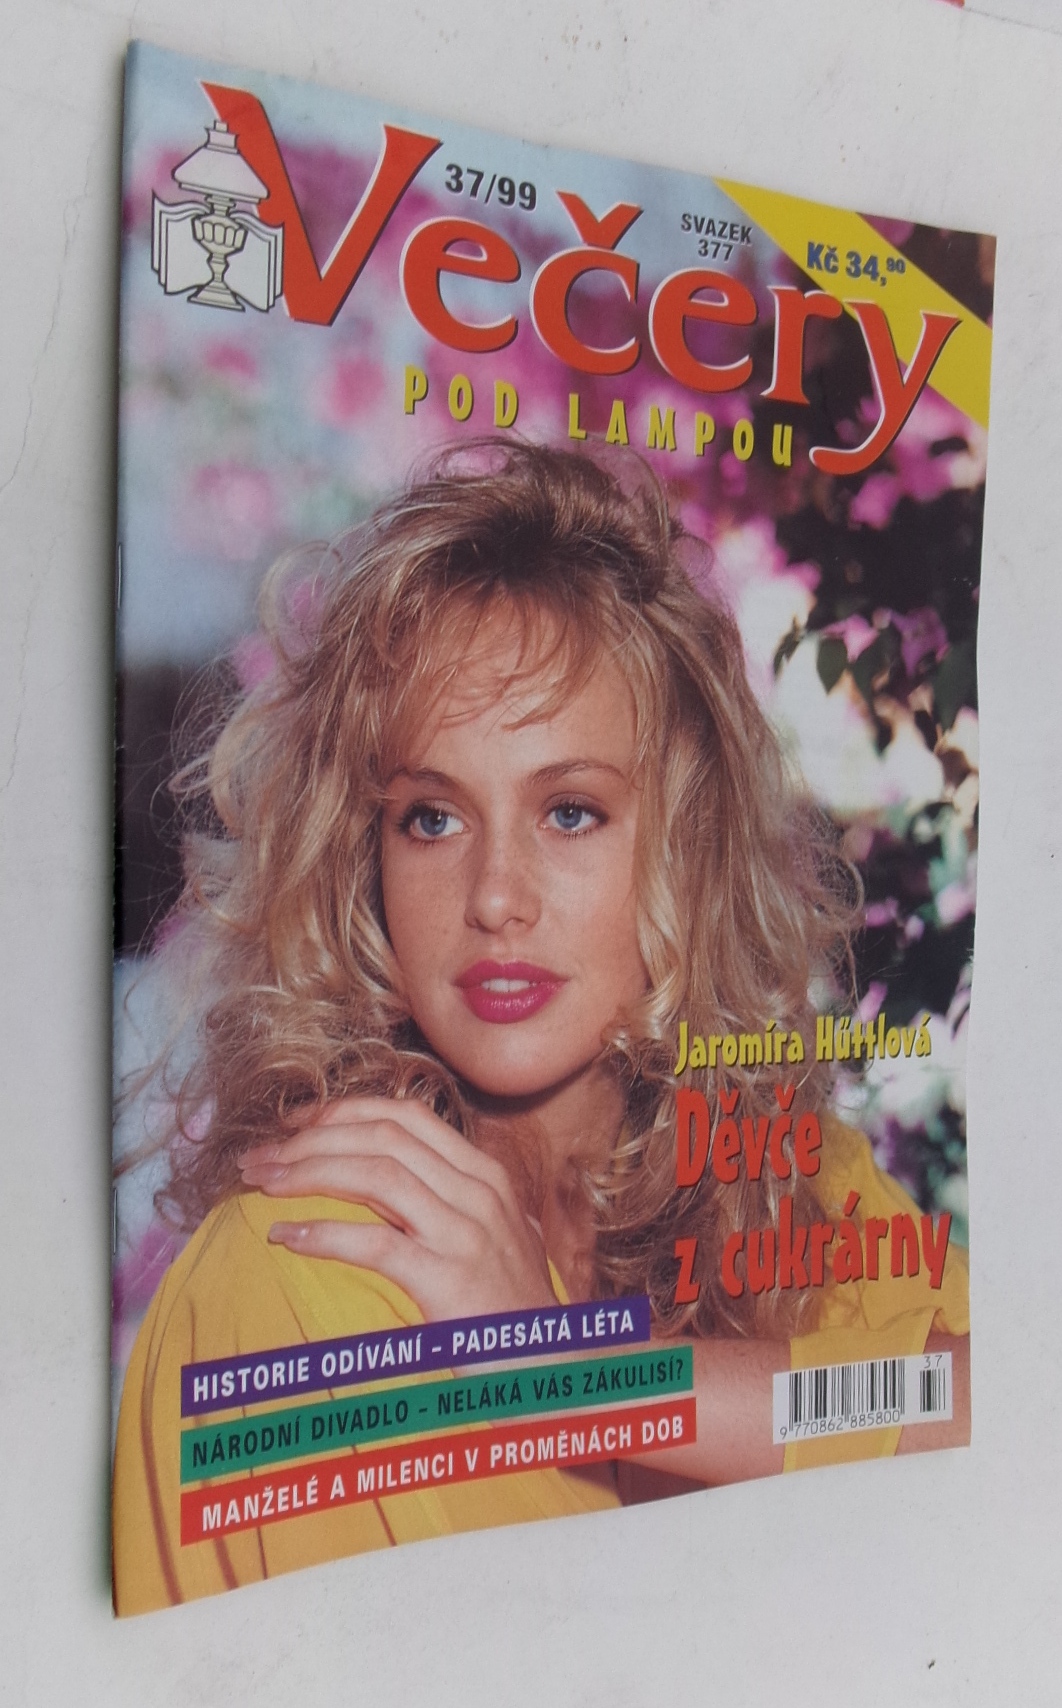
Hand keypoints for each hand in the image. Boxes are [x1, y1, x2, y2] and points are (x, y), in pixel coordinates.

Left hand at [238, 1096, 557, 1321]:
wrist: (561, 1368)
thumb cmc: (515, 1310)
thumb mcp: (493, 1238)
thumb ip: (449, 1203)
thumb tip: (383, 1181)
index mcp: (485, 1174)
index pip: (405, 1117)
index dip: (342, 1112)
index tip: (293, 1124)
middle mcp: (479, 1192)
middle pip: (382, 1138)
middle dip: (311, 1139)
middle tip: (258, 1158)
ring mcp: (467, 1235)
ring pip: (375, 1176)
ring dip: (307, 1173)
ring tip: (261, 1186)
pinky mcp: (451, 1282)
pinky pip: (377, 1243)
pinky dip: (325, 1233)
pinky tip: (288, 1236)